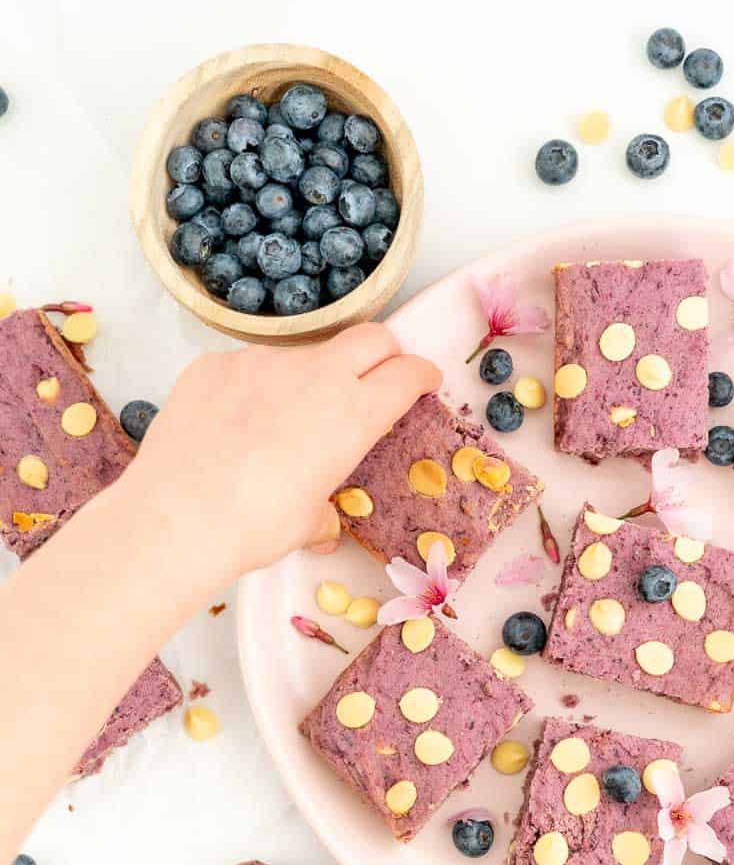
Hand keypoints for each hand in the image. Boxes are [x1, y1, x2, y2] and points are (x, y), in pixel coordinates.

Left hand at [127, 323, 440, 583]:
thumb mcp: (307, 522)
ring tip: (284, 420)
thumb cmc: (258, 525)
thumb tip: (324, 526)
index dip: (421, 375)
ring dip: (311, 375)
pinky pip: (248, 366)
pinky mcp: (216, 363)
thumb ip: (325, 511)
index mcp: (355, 413)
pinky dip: (254, 387)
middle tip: (377, 377)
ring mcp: (262, 361)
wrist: (179, 515)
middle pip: (370, 337)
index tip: (423, 381)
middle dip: (384, 353)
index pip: (407, 373)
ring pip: (305, 353)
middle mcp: (317, 374)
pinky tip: (234, 424)